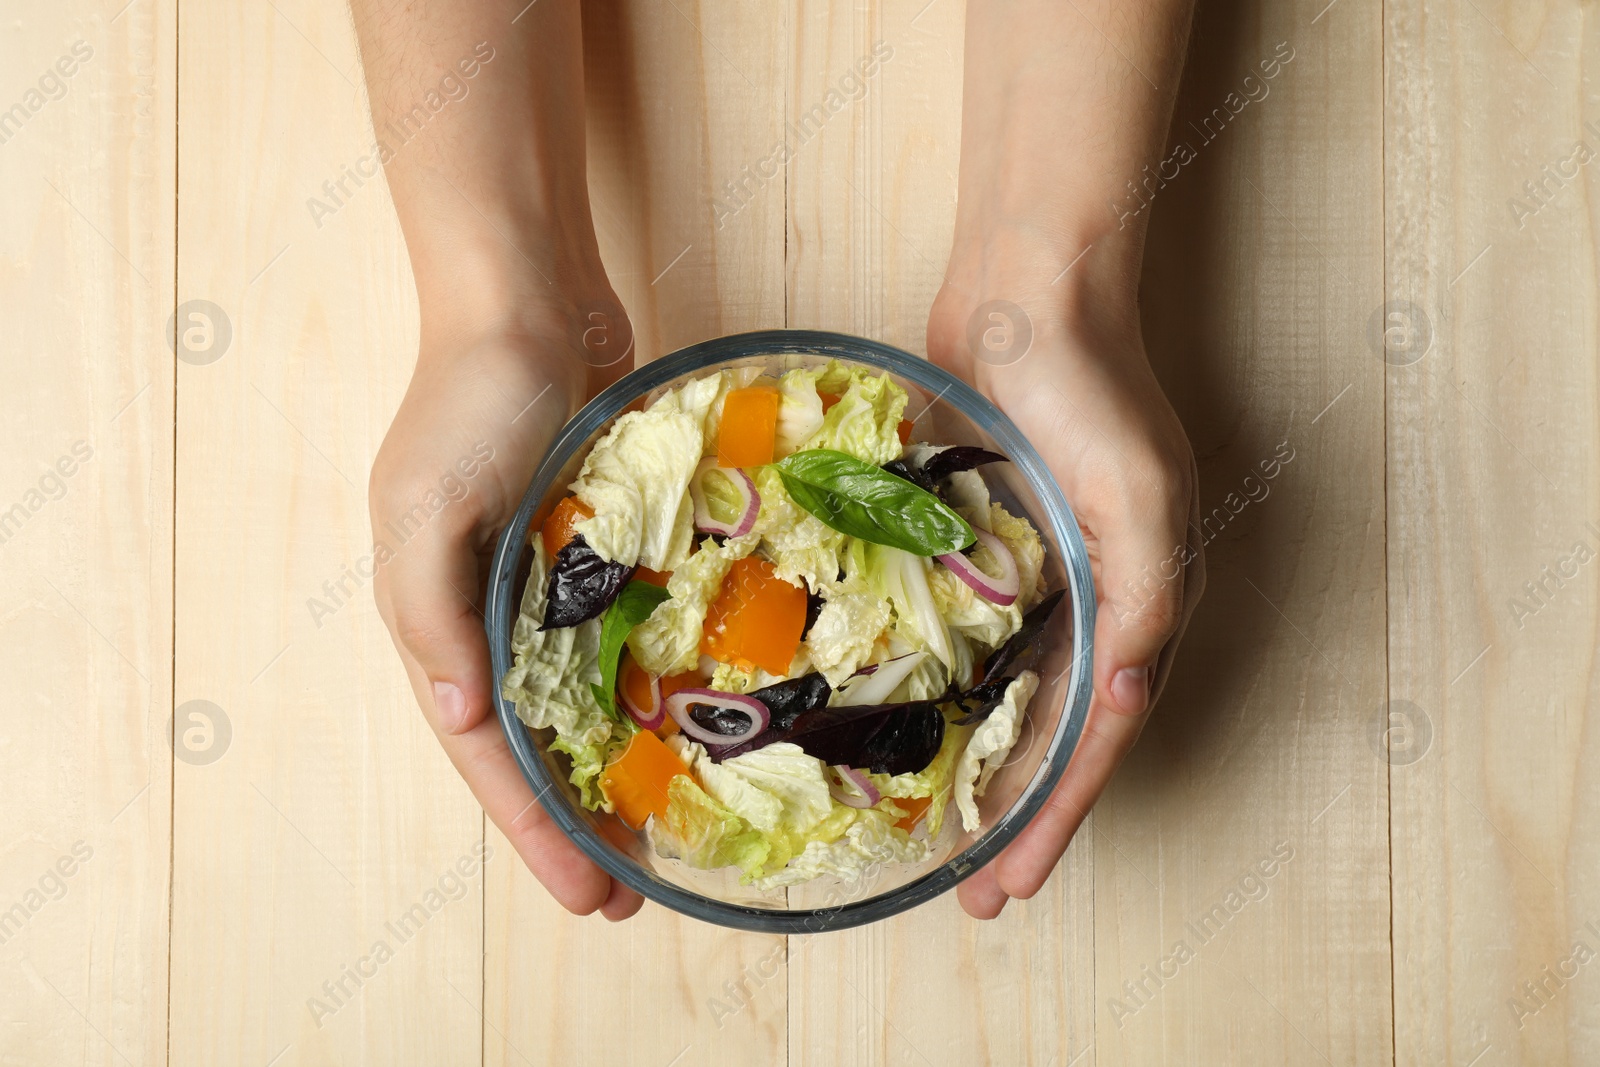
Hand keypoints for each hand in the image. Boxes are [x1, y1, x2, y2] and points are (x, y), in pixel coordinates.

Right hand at [368, 282, 644, 920]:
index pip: (488, 751)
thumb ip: (432, 614)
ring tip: (672, 831)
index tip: (590, 895)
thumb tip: (463, 718)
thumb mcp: (426, 507)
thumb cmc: (470, 398)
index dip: (533, 828)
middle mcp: (492, 613)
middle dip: (579, 821)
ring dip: (621, 764)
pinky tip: (700, 720)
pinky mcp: (602, 549)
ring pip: (586, 700)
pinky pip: (628, 635)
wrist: (525, 299)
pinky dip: (653, 683)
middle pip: (538, 742)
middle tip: (637, 890)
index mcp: (439, 618)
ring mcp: (550, 583)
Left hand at [928, 240, 1204, 918]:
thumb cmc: (1089, 387)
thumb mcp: (1139, 494)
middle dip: (1020, 819)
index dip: (1057, 816)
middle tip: (973, 892)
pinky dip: (953, 695)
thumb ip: (1145, 601)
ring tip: (939, 834)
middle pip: (1059, 736)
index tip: (1012, 882)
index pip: (1099, 738)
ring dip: (983, 769)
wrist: (1028, 290)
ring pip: (1013, 701)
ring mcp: (1043, 577)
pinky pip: (974, 640)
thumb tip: (1124, 701)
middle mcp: (1098, 601)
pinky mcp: (991, 547)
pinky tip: (912, 728)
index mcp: (1143, 603)